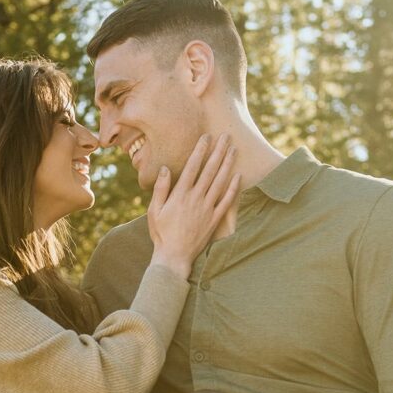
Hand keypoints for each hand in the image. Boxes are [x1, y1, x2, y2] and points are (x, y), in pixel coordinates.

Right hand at [148, 133, 240, 278]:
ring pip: (220, 182)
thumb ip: (161, 189)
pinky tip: (238, 176)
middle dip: (218, 151)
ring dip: (228, 164)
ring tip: (234, 150)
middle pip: (210, 170)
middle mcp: (195, 199)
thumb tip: (166, 169)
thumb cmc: (161, 233)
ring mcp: (207, 209)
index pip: (192, 167)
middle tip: (226, 136)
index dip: (200, 150)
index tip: (206, 137)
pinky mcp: (214, 220)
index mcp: (180, 195)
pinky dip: (233, 188)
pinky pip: (226, 201)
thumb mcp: (154, 210)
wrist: (174, 256)